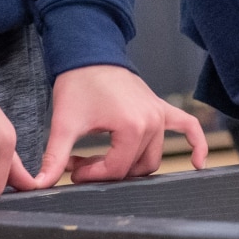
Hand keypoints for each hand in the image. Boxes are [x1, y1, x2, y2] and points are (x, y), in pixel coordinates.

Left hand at [32, 65, 208, 186]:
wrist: (89, 54)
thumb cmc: (78, 84)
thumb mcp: (65, 123)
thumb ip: (55, 157)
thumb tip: (39, 184)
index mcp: (132, 127)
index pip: (116, 169)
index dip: (91, 176)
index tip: (71, 170)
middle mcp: (152, 121)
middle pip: (134, 168)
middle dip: (106, 171)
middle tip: (80, 163)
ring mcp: (159, 114)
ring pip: (151, 158)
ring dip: (127, 165)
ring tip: (98, 159)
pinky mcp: (161, 108)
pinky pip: (187, 127)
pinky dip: (196, 144)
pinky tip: (198, 164)